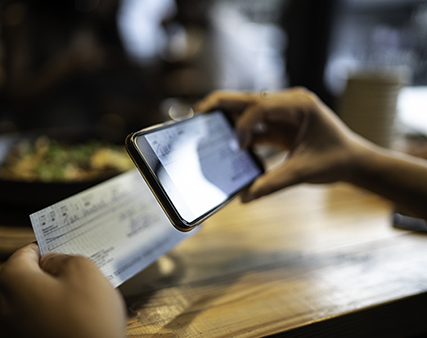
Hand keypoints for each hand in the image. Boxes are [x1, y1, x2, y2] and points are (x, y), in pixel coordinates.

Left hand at [0, 244, 125, 337]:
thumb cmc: (88, 323)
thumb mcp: (85, 271)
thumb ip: (64, 258)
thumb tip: (53, 262)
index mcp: (12, 282)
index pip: (26, 253)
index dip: (49, 249)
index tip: (64, 251)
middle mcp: (1, 309)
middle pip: (25, 279)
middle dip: (51, 276)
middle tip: (78, 278)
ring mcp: (7, 334)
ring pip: (30, 303)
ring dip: (52, 299)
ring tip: (81, 304)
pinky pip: (34, 324)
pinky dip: (51, 319)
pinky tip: (74, 323)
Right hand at [196, 88, 368, 200]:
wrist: (353, 161)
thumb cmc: (336, 160)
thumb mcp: (304, 172)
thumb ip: (273, 183)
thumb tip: (245, 197)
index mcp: (299, 104)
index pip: (261, 105)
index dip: (244, 124)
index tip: (237, 146)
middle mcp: (289, 102)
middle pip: (247, 98)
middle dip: (221, 105)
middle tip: (197, 114)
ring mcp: (283, 112)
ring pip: (247, 109)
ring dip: (228, 118)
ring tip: (205, 127)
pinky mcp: (279, 124)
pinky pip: (254, 124)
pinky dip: (240, 133)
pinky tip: (228, 144)